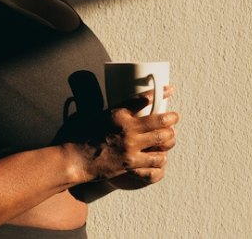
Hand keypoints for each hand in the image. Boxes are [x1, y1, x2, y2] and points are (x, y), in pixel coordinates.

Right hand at [63, 86, 178, 184]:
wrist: (75, 158)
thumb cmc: (83, 136)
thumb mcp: (100, 117)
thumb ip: (118, 114)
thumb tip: (132, 111)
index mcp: (118, 113)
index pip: (144, 98)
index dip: (161, 93)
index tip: (170, 90)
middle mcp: (127, 128)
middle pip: (159, 120)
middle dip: (172, 117)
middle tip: (176, 116)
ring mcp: (131, 146)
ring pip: (162, 139)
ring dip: (170, 136)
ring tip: (172, 134)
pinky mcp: (132, 162)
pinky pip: (155, 159)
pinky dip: (161, 156)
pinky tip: (162, 155)